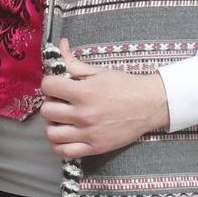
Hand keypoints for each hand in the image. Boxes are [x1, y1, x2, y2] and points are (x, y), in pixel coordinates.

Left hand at [41, 40, 169, 158]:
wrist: (149, 105)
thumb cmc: (124, 86)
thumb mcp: (98, 71)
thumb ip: (74, 62)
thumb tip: (61, 44)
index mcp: (84, 92)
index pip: (48, 86)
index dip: (49, 83)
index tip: (56, 85)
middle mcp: (84, 114)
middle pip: (47, 111)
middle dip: (51, 103)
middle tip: (60, 102)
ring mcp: (89, 133)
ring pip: (52, 134)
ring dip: (52, 125)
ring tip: (61, 119)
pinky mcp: (95, 147)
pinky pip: (65, 152)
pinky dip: (59, 145)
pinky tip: (64, 136)